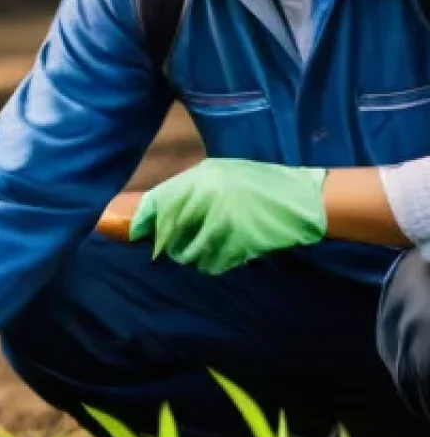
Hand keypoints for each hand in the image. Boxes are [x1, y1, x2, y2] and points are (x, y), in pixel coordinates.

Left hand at [128, 158, 327, 273]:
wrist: (302, 201)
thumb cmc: (258, 184)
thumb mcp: (219, 173)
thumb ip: (188, 187)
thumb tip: (158, 207)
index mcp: (200, 180)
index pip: (157, 204)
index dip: (144, 221)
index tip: (134, 232)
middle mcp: (205, 201)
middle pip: (168, 232)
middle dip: (166, 241)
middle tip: (167, 245)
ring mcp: (219, 226)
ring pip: (186, 252)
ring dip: (189, 254)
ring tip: (201, 247)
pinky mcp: (234, 248)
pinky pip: (209, 263)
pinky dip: (209, 262)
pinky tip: (219, 254)